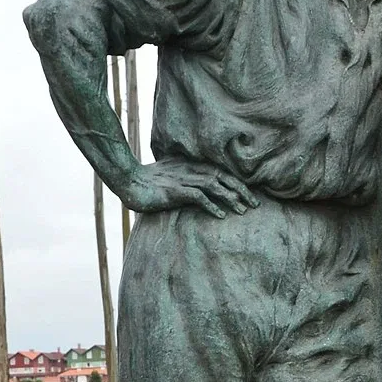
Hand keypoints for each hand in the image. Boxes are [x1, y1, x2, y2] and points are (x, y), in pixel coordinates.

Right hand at [123, 159, 256, 217]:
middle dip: (241, 190)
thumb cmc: (147, 182)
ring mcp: (183, 179)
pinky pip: (198, 197)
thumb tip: (199, 192)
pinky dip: (211, 206)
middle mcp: (190, 169)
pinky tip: (221, 216)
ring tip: (243, 211)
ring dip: (231, 198)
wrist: (127, 181)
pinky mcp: (175, 191)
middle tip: (255, 204)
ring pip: (214, 186)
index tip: (250, 194)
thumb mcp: (170, 176)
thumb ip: (186, 180)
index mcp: (191, 165)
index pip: (220, 171)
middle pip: (223, 177)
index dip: (237, 182)